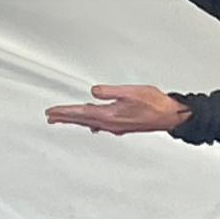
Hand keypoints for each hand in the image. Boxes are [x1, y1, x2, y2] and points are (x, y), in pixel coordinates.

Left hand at [45, 85, 191, 134]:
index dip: (64, 112)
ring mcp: (115, 126)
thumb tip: (93, 91)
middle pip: (81, 120)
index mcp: (109, 115)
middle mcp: (110, 124)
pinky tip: (90, 124)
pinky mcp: (121, 125)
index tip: (51, 112)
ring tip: (64, 119)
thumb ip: (109, 91)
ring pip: (89, 123)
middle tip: (50, 118)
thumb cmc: (154, 103)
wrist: (169, 115)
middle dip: (65, 118)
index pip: (80, 113)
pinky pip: (99, 124)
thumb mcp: (130, 91)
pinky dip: (89, 122)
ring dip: (75, 120)